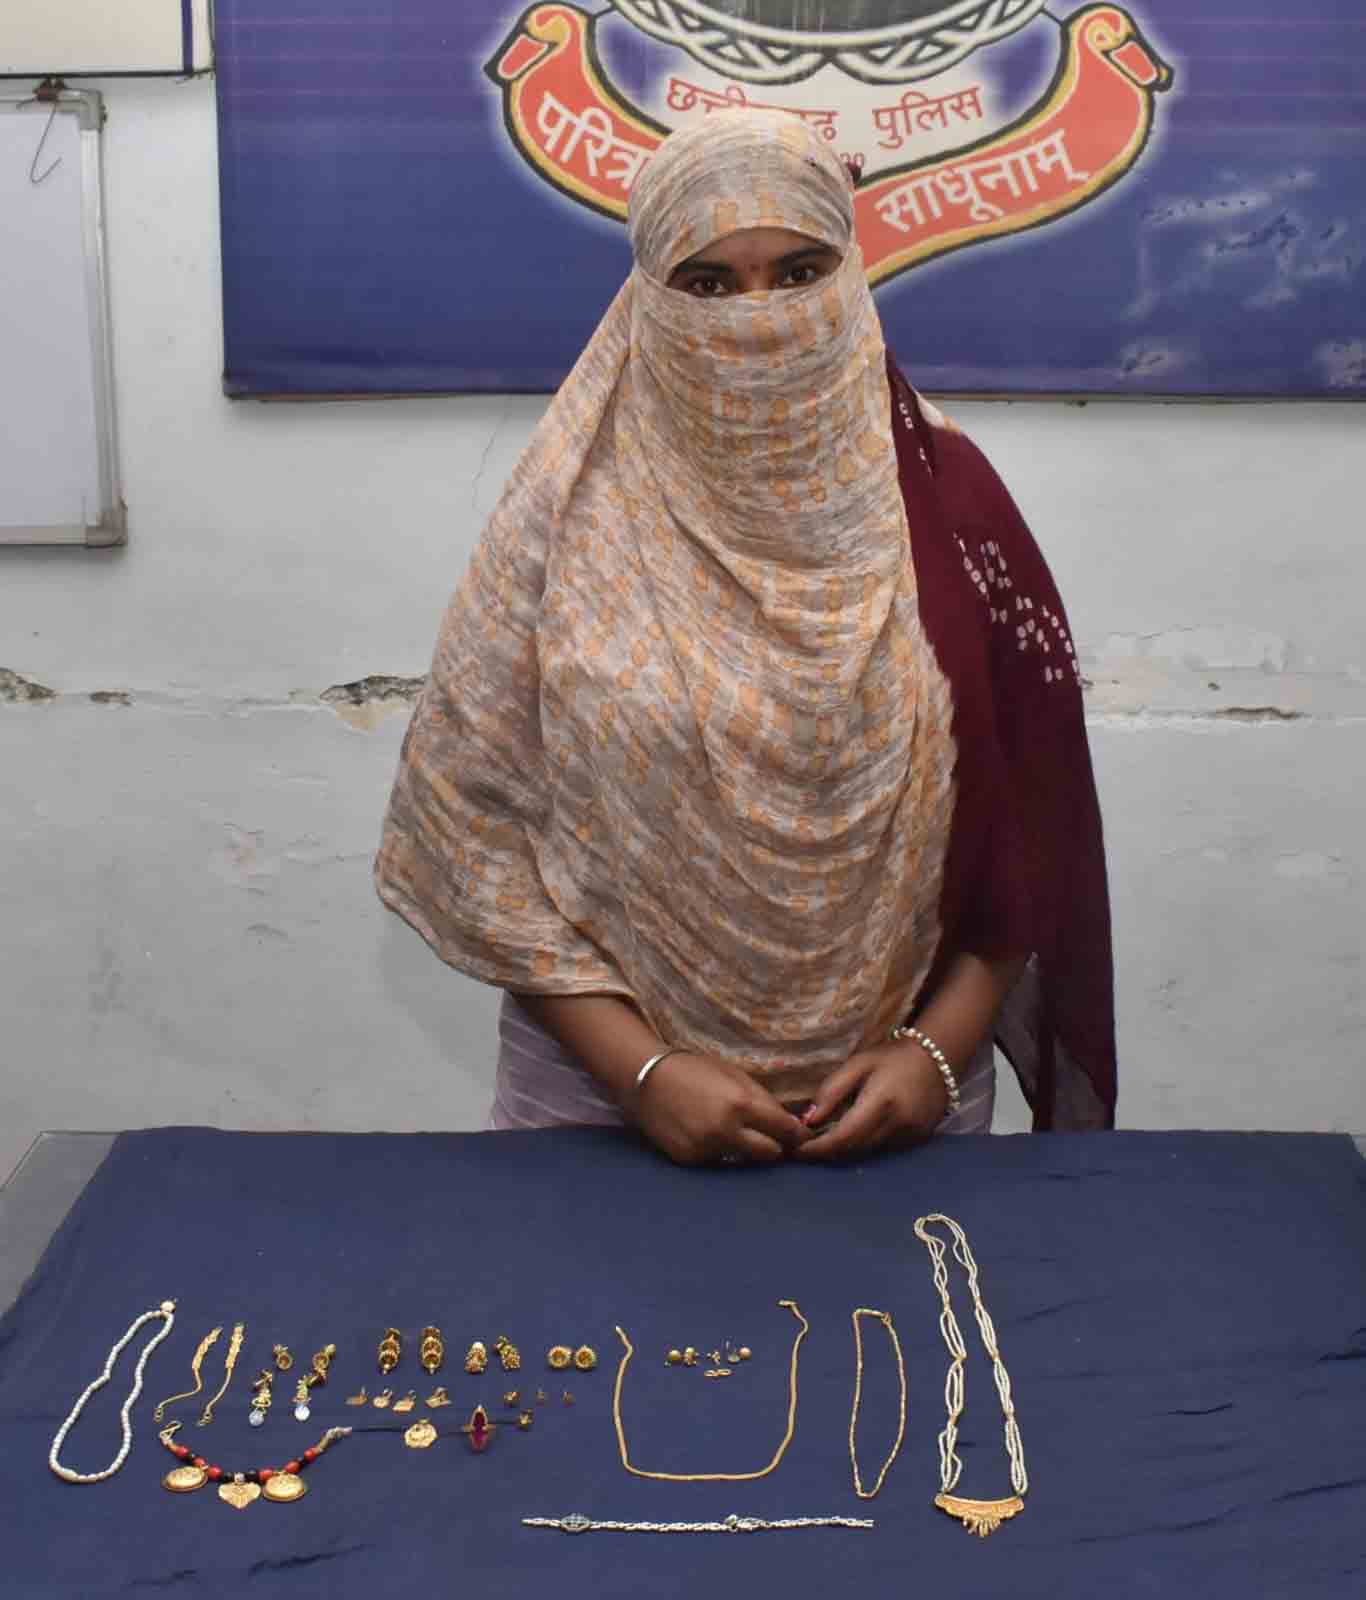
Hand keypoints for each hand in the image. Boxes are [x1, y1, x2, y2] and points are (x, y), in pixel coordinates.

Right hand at [629, 1052, 812, 1166]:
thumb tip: (789, 1122)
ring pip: (744, 1161)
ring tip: (738, 1133)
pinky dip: (721, 1151)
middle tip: (775, 1139)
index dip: (797, 1135)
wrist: (646, 1080)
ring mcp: (707, 1149)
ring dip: (748, 1151)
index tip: (801, 1137)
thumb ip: (762, 1100)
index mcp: (741, 1105)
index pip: (784, 1130)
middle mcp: (726, 1132)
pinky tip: (708, 1134)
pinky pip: (718, 1161)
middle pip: (770, 1154)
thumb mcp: (733, 1075)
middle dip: (776, 1146)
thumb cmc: (693, 1070)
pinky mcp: (690, 1160)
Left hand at [794, 1041, 948, 1160]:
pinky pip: (883, 1150)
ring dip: (844, 1151)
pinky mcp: (917, 1140)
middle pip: (854, 1150)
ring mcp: (910, 1136)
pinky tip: (852, 1137)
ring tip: (823, 1142)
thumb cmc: (892, 1058)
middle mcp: (897, 1125)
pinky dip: (864, 1146)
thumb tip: (808, 1120)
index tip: (797, 1150)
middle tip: (804, 1148)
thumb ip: (832, 1091)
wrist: (938, 1059)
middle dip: (827, 1152)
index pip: (844, 1137)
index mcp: (881, 1103)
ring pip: (867, 1153)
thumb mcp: (858, 1064)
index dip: (819, 1148)